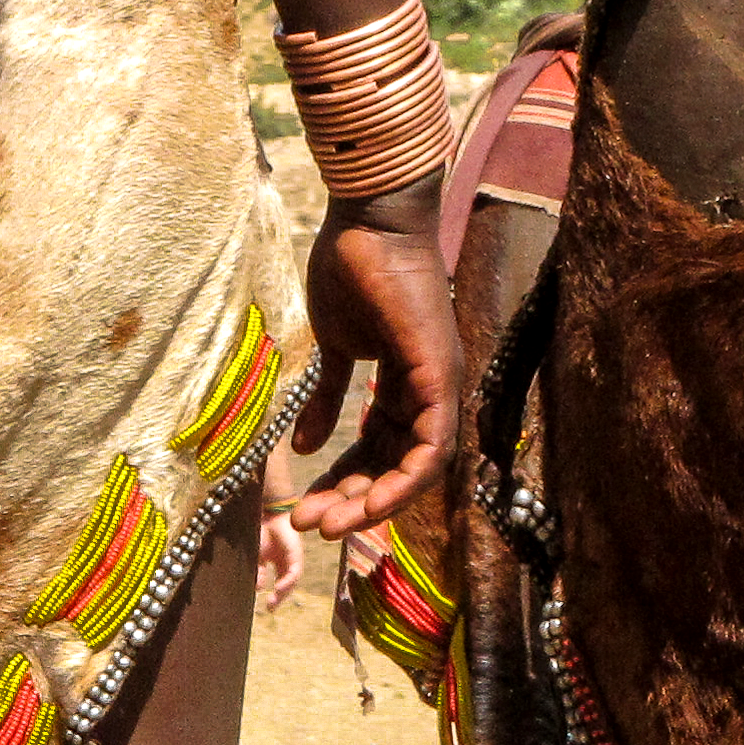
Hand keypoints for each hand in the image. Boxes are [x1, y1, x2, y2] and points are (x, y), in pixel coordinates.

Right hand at [257, 507, 302, 609]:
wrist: (267, 512)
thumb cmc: (260, 530)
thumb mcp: (257, 555)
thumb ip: (258, 571)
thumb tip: (259, 588)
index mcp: (277, 561)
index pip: (279, 582)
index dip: (275, 595)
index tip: (267, 608)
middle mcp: (287, 560)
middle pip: (287, 584)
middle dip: (280, 598)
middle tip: (270, 608)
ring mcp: (293, 557)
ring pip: (292, 580)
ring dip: (283, 592)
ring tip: (273, 601)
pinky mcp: (296, 554)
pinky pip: (295, 572)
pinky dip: (287, 582)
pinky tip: (278, 588)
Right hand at [289, 185, 456, 540]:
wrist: (368, 220)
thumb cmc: (352, 269)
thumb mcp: (336, 346)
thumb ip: (329, 396)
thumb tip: (302, 444)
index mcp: (404, 384)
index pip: (380, 450)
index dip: (347, 483)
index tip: (309, 506)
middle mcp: (428, 391)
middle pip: (397, 467)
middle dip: (352, 501)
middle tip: (308, 524)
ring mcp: (439, 384)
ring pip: (417, 469)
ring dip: (371, 501)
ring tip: (325, 523)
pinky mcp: (441, 376)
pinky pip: (433, 448)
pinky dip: (404, 482)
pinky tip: (367, 505)